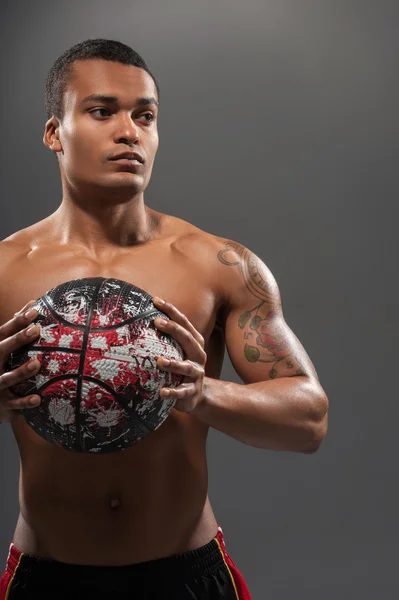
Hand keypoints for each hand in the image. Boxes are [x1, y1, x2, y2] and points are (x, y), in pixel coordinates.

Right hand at [0, 300, 41, 422]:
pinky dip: (24, 402)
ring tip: (37, 364)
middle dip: (18, 340)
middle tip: (36, 330)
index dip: (17, 321)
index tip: (34, 310)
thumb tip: (31, 303)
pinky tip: (38, 399)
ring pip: (6, 379)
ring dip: (21, 372)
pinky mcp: (1, 404)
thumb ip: (15, 328)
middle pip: (1, 350)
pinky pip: (13, 404)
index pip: (3, 332)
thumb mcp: (1, 346)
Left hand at [153, 297, 206, 412]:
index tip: (156, 301)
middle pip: (188, 340)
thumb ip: (167, 338)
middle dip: (174, 330)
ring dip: (174, 364)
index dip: (172, 311)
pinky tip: (162, 391)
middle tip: (157, 322)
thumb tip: (141, 318)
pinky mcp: (192, 391)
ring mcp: (196, 374)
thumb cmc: (181, 368)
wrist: (196, 395)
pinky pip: (182, 392)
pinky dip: (173, 392)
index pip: (185, 323)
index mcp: (195, 343)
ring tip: (160, 361)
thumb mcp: (178, 351)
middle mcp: (198, 356)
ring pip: (186, 367)